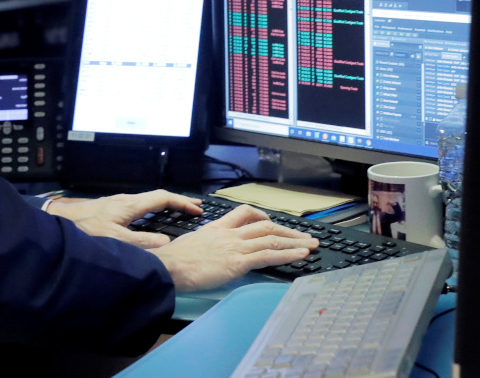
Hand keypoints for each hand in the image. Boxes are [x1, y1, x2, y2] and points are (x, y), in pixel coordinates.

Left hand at [45, 189, 201, 248]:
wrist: (57, 221)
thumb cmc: (84, 229)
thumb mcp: (115, 239)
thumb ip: (142, 243)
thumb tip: (166, 244)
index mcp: (131, 205)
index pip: (163, 197)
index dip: (182, 202)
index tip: (197, 209)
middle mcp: (126, 201)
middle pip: (158, 197)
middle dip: (178, 202)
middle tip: (194, 209)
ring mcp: (117, 204)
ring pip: (148, 202)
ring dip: (165, 207)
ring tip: (177, 215)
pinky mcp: (110, 210)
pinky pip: (139, 208)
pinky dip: (152, 212)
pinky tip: (150, 222)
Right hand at [150, 205, 318, 291]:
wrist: (168, 266)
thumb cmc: (173, 260)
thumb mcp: (190, 244)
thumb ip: (204, 244)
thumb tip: (206, 251)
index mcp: (217, 228)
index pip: (244, 213)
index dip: (263, 216)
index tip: (273, 223)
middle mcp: (229, 234)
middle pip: (266, 226)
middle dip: (288, 231)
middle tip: (305, 236)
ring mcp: (235, 246)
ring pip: (272, 239)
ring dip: (295, 242)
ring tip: (312, 245)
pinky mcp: (237, 262)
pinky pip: (268, 255)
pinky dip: (288, 254)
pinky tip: (301, 256)